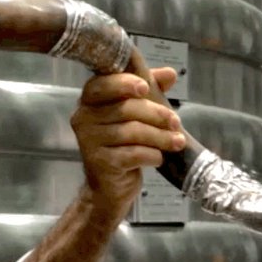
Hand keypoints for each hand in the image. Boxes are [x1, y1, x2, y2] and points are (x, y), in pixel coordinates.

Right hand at [71, 66, 182, 213]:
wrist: (111, 187)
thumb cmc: (123, 145)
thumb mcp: (138, 114)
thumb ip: (151, 89)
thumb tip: (170, 73)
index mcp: (90, 101)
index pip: (104, 84)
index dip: (125, 83)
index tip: (146, 88)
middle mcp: (84, 118)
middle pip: (125, 108)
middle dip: (156, 114)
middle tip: (176, 122)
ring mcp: (89, 142)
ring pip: (132, 132)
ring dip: (161, 137)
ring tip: (177, 142)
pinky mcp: (100, 163)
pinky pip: (133, 153)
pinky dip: (152, 155)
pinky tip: (159, 158)